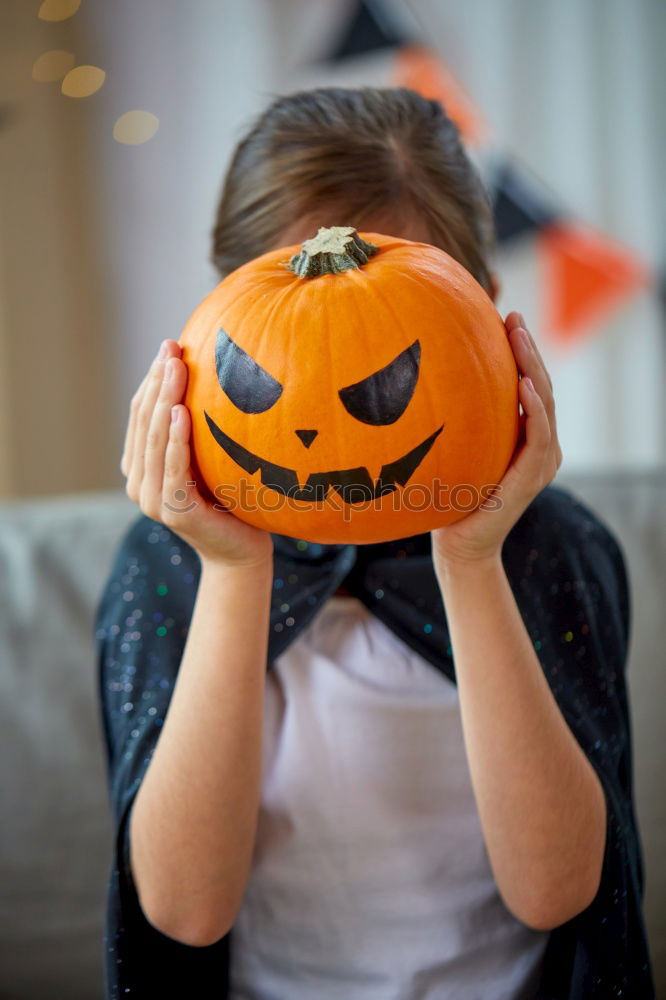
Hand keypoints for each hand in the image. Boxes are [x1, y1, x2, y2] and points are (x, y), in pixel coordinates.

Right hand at [121, 339, 273, 568]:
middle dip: (157, 382)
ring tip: (175, 369)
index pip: (140, 416)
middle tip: (171, 348)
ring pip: (154, 442)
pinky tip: (181, 412)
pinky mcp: (174, 513)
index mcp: (141, 468)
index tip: (169, 347)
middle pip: (144, 423)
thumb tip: (208, 370)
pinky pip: (173, 469)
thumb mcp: (208, 457)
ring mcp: (153, 501)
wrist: (242, 551)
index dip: (151, 381)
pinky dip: (175, 440)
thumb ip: (195, 429)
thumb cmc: (230, 499)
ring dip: (164, 401)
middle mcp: (139, 484)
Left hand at [431, 312, 562, 568]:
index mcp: (527, 436)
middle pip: (542, 386)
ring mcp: (542, 462)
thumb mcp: (457, 448)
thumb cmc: (451, 497)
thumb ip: (461, 420)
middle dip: (528, 349)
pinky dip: (534, 409)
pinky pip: (539, 436)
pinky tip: (523, 385)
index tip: (505, 318)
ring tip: (518, 337)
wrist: (459, 545)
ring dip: (533, 368)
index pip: (530, 384)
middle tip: (512, 317)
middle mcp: (542, 446)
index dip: (522, 351)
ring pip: (546, 403)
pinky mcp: (533, 477)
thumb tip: (423, 377)